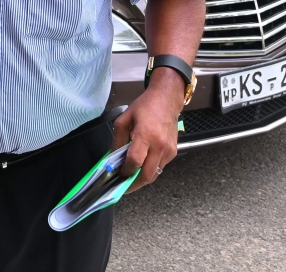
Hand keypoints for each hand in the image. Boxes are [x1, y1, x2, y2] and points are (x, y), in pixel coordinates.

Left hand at [112, 69, 184, 191]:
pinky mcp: (173, 152)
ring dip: (141, 179)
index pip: (134, 161)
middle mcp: (159, 145)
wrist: (167, 100)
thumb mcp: (124, 119)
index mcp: (145, 135)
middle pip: (146, 175)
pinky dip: (149, 170)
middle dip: (133, 184)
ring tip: (129, 177)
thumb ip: (117, 140)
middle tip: (122, 185)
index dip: (125, 171)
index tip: (116, 175)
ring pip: (154, 174)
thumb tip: (112, 159)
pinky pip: (160, 167)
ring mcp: (168, 150)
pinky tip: (141, 166)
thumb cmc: (144, 107)